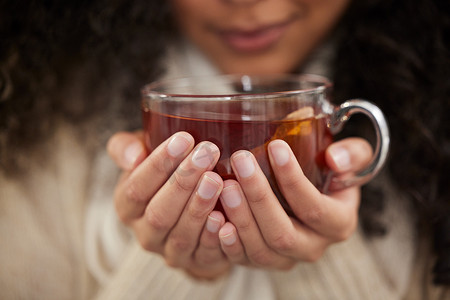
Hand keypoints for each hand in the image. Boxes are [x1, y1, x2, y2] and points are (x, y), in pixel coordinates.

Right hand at [107, 131, 230, 278]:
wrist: (189, 207)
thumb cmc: (166, 172)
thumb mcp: (144, 154)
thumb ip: (126, 147)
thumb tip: (134, 154)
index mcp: (127, 205)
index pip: (136, 187)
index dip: (159, 164)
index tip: (184, 138)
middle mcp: (145, 233)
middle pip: (159, 212)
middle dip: (183, 181)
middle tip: (207, 153)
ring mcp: (169, 251)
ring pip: (181, 234)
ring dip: (199, 207)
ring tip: (217, 179)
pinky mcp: (195, 262)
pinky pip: (203, 253)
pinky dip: (212, 236)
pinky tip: (224, 216)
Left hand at [216, 138, 371, 268]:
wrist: (310, 196)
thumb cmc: (328, 174)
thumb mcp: (351, 160)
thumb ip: (353, 154)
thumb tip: (335, 158)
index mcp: (338, 223)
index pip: (314, 207)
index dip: (294, 179)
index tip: (275, 147)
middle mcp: (313, 247)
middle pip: (283, 233)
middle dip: (259, 196)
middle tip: (241, 161)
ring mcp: (287, 258)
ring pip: (261, 249)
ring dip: (241, 218)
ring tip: (225, 185)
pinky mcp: (263, 261)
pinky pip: (244, 260)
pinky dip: (228, 242)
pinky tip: (216, 218)